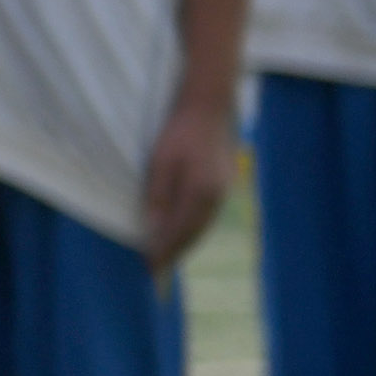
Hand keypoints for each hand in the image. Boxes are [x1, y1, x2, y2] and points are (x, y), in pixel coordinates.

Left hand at [140, 101, 237, 271]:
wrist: (209, 106)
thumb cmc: (179, 132)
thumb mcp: (159, 163)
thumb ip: (158, 198)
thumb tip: (153, 231)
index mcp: (201, 194)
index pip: (179, 233)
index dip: (164, 252)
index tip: (150, 269)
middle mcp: (217, 197)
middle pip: (193, 234)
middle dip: (174, 252)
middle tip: (156, 269)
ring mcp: (225, 190)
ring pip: (202, 226)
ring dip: (185, 242)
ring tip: (166, 255)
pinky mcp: (225, 182)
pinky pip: (207, 214)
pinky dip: (193, 227)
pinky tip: (182, 229)